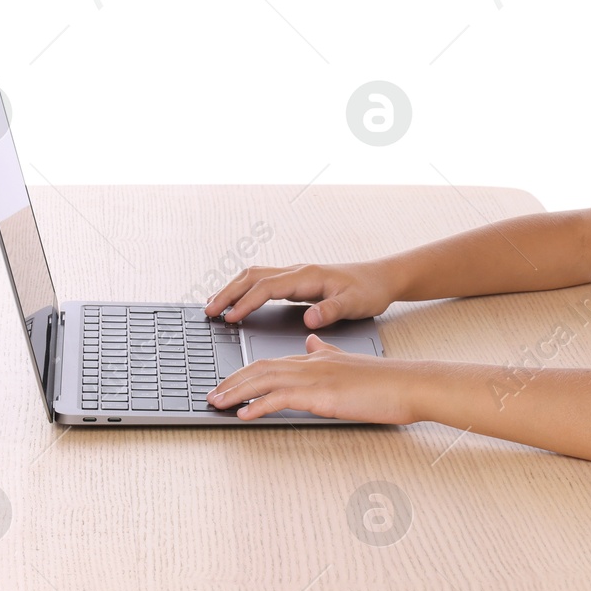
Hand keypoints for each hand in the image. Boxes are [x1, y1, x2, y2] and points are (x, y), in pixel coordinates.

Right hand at [204, 259, 397, 328]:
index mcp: (307, 277)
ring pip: (254, 276)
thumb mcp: (355, 304)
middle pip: (252, 277)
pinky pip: (263, 281)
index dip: (247, 302)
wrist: (382, 278)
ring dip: (232, 288)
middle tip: (208, 311)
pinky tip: (238, 301)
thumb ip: (330, 311)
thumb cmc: (369, 291)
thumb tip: (309, 319)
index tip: (230, 317)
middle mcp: (297, 272)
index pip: (267, 288)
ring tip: (214, 306)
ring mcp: (295, 275)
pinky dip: (245, 289)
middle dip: (228, 293)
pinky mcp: (297, 281)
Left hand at [207, 333, 420, 421]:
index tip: (227, 384)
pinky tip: (245, 414)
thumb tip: (311, 341)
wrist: (409, 384)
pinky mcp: (322, 394)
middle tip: (211, 395)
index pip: (271, 361)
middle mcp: (311, 363)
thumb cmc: (386, 381)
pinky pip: (281, 398)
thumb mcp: (350, 362)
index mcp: (316, 358)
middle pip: (259, 368)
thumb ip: (327, 352)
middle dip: (231, 382)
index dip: (245, 373)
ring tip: (217, 403)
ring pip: (264, 379)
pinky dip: (259, 406)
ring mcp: (315, 377)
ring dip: (236, 392)